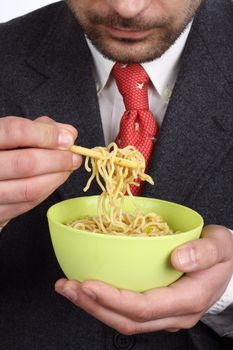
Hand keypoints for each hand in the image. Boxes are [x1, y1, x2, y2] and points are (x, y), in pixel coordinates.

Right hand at [0, 115, 81, 223]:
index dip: (46, 134)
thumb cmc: (0, 151)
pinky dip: (47, 190)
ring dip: (57, 177)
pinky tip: (55, 179)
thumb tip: (69, 133)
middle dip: (58, 160)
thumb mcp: (11, 133)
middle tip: (74, 157)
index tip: (68, 139)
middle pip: (25, 163)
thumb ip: (39, 128)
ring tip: (69, 168)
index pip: (15, 132)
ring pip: (29, 189)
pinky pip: (27, 204)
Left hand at [55, 225, 232, 333]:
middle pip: (128, 320)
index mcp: (189, 299)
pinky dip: (104, 302)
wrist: (228, 265)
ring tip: (69, 289)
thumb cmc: (223, 254)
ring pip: (124, 321)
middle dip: (94, 305)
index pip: (145, 307)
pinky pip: (127, 312)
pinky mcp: (157, 307)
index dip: (114, 299)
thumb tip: (177, 258)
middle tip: (68, 287)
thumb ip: (203, 252)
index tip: (87, 283)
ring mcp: (164, 314)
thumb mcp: (221, 246)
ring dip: (94, 306)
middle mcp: (174, 314)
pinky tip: (88, 288)